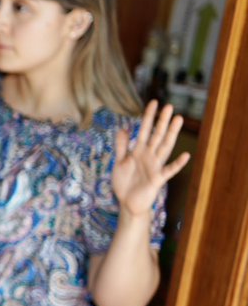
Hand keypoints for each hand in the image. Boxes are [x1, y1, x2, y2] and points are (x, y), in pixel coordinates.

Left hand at [112, 101, 189, 217]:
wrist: (127, 203)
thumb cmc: (125, 182)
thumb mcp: (119, 162)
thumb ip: (122, 146)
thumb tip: (124, 128)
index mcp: (139, 151)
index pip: (145, 130)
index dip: (149, 117)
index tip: (154, 102)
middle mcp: (149, 156)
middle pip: (157, 135)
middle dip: (162, 121)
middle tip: (169, 106)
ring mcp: (155, 166)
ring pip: (164, 147)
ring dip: (171, 134)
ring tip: (178, 120)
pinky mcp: (157, 179)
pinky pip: (169, 170)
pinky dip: (177, 164)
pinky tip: (186, 155)